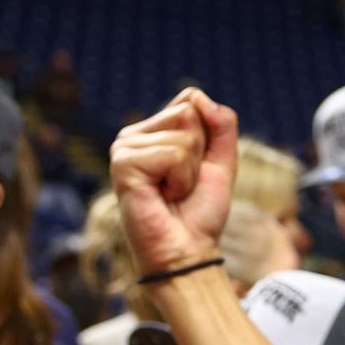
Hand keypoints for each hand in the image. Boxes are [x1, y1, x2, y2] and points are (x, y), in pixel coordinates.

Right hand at [109, 88, 238, 277]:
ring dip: (190, 172)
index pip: (192, 100)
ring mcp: (124, 147)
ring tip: (173, 192)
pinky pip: (174, 154)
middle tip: (184, 184)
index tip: (196, 169)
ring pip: (184, 135)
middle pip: (188, 113)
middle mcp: (134, 134)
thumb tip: (198, 95)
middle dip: (200, 154)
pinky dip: (180, 180)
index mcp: (153, 130)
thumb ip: (221, 124)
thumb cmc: (200, 210)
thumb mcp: (221, 162)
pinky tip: (163, 196)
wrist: (188, 249)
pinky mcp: (123, 163)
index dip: (208, 139)